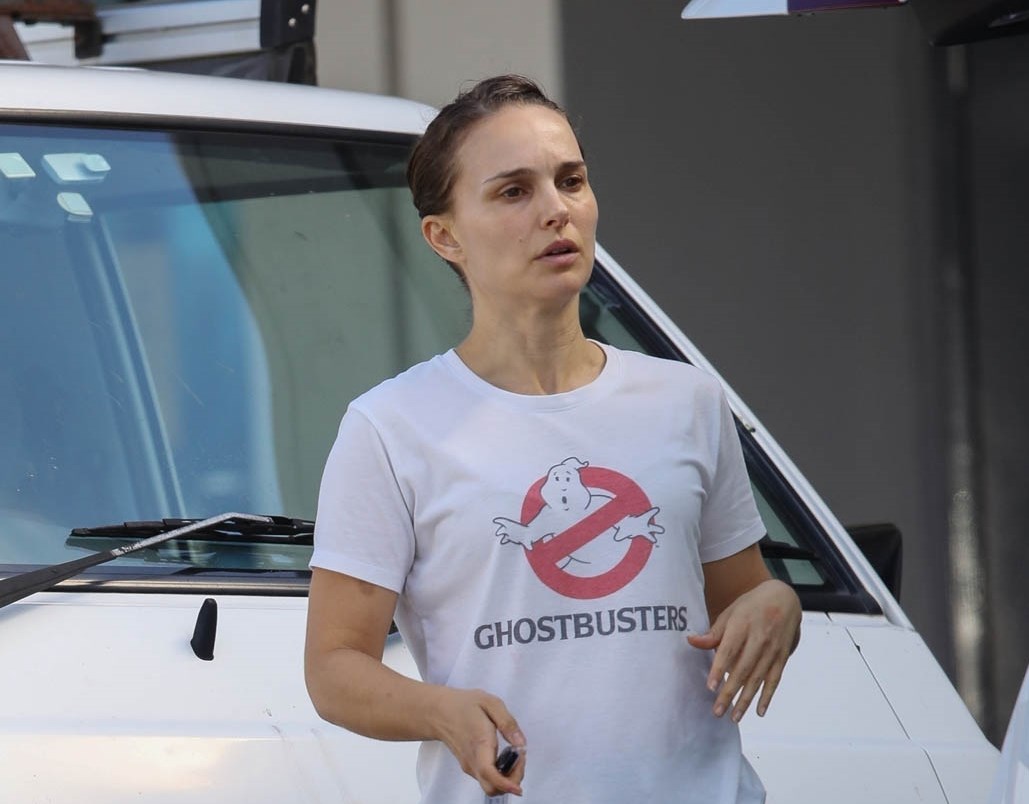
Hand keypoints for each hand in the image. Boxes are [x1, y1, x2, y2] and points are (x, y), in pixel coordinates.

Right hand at [431, 686, 526, 795]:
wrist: (439, 712)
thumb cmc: (463, 705)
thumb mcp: (490, 703)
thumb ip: (508, 723)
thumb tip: (521, 743)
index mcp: (479, 743)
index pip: (489, 773)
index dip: (505, 784)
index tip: (518, 788)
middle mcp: (473, 760)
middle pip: (492, 788)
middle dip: (513, 781)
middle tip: (521, 758)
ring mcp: (470, 766)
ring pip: (491, 786)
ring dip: (509, 777)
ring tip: (514, 754)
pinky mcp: (470, 767)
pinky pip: (488, 779)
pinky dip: (502, 774)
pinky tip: (505, 756)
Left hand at [687, 578, 800, 721]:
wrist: (784, 598)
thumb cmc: (751, 605)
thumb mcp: (731, 612)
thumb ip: (714, 632)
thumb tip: (691, 641)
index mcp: (742, 626)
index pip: (728, 650)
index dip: (719, 669)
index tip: (710, 687)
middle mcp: (758, 639)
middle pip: (742, 670)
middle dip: (729, 693)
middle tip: (717, 711)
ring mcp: (772, 649)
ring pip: (758, 679)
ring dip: (746, 700)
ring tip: (734, 717)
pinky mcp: (782, 657)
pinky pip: (774, 680)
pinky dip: (768, 696)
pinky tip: (759, 711)